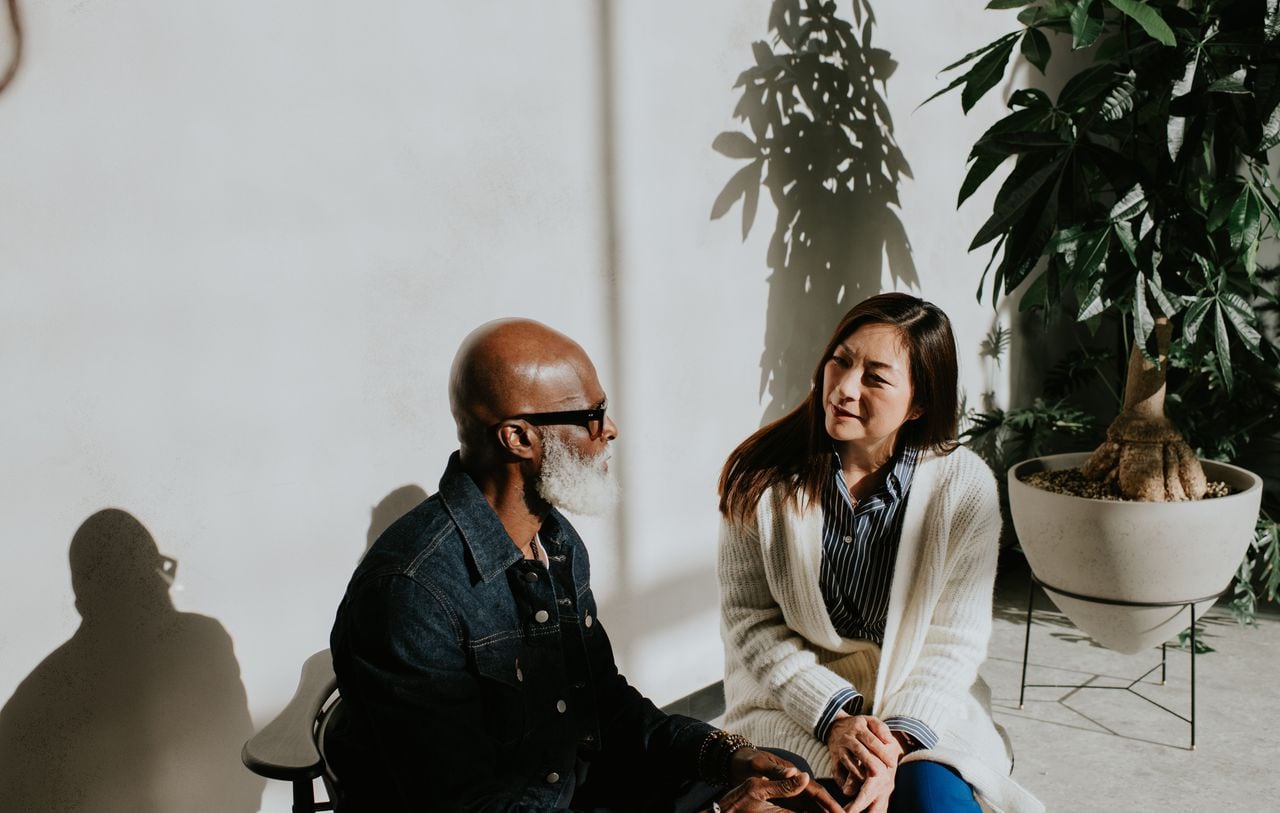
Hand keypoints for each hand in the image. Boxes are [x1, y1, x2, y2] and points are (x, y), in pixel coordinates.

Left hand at [725, 748, 842, 812]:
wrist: (732, 760)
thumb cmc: (745, 761)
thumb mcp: (759, 765)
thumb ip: (777, 772)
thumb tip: (800, 775)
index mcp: (790, 773)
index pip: (814, 789)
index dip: (828, 802)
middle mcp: (792, 782)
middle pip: (816, 800)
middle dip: (830, 810)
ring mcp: (787, 791)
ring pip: (809, 807)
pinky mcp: (780, 798)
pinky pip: (798, 809)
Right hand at [825, 715, 902, 801]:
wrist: (835, 726)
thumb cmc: (859, 726)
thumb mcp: (870, 721)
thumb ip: (881, 728)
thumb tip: (889, 741)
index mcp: (858, 728)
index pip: (871, 741)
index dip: (882, 752)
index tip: (893, 762)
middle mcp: (847, 738)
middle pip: (859, 751)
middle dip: (871, 763)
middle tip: (881, 773)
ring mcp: (839, 749)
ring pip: (848, 762)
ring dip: (858, 773)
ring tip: (868, 782)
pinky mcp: (833, 759)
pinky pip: (837, 771)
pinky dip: (843, 781)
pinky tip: (852, 790)